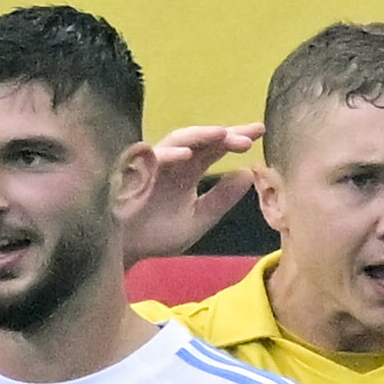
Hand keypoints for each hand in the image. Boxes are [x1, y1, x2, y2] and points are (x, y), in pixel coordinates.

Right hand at [124, 123, 263, 258]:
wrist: (123, 253)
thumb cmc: (154, 235)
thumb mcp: (197, 220)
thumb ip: (221, 200)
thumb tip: (248, 174)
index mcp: (188, 171)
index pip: (216, 149)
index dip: (237, 138)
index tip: (260, 130)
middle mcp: (172, 161)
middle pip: (201, 139)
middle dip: (224, 135)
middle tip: (249, 135)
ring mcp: (152, 163)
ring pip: (177, 140)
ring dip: (200, 136)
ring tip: (223, 135)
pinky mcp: (132, 170)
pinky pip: (150, 158)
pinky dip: (168, 154)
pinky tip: (186, 155)